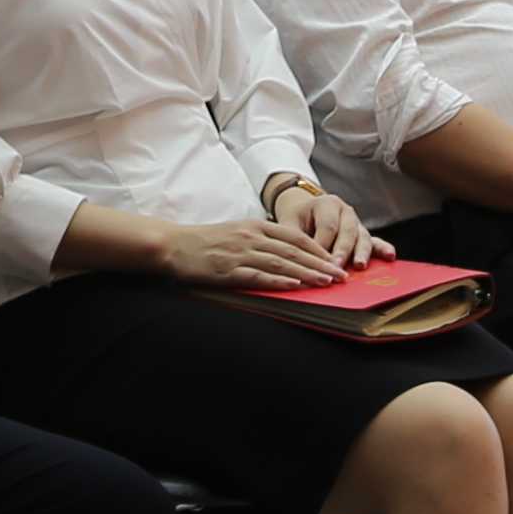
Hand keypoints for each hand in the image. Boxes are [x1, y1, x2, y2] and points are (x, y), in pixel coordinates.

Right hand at [156, 216, 342, 290]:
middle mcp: (251, 237)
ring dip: (307, 273)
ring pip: (281, 263)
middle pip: (293, 250)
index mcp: (254, 226)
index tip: (334, 259)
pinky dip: (278, 281)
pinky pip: (258, 276)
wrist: (172, 245)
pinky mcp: (228, 270)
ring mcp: (240, 253)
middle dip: (320, 263)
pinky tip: (294, 286)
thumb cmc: (203, 242)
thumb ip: (259, 241)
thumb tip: (284, 255)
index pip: (294, 236)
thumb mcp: (235, 233)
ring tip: (326, 282)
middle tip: (341, 275)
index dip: (317, 249)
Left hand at [264, 176, 375, 267]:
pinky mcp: (363, 235)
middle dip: (342, 251)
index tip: (316, 262)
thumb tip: (293, 261)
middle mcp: (345, 211)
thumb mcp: (290, 224)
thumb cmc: (297, 219)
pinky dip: (383, 249)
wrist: (306, 212)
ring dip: (361, 252)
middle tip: (336, 268)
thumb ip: (292, 239)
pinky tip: (390, 256)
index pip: (327, 226)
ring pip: (362, 237)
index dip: (322, 245)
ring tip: (360, 265)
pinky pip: (374, 241)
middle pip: (347, 231)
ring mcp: (356, 223)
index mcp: (326, 203)